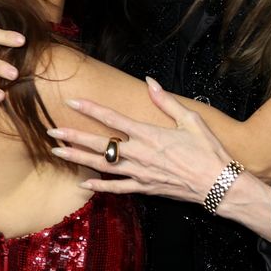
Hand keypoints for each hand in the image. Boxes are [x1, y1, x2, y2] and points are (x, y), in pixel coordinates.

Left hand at [48, 77, 231, 201]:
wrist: (218, 184)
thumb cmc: (207, 151)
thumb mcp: (190, 119)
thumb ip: (166, 101)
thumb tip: (150, 83)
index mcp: (149, 134)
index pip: (112, 119)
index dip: (90, 109)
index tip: (72, 102)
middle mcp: (140, 154)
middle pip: (99, 144)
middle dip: (73, 136)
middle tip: (52, 131)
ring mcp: (140, 173)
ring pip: (101, 166)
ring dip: (78, 159)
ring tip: (57, 153)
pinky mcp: (145, 188)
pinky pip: (117, 188)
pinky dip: (99, 187)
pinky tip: (84, 184)